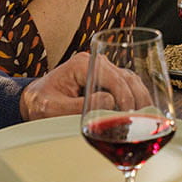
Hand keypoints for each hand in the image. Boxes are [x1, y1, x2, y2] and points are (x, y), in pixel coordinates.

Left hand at [19, 51, 153, 119]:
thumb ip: (77, 107)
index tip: (129, 113)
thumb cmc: (40, 103)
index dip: (124, 94)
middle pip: (126, 76)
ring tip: (148, 117)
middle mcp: (94, 63)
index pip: (112, 76)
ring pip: (131, 80)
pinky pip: (127, 86)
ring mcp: (102, 70)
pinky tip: (142, 112)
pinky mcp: (105, 80)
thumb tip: (108, 102)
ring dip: (141, 97)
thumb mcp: (53, 109)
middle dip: (138, 98)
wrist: (33, 101)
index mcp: (81, 64)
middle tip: (144, 119)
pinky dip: (137, 98)